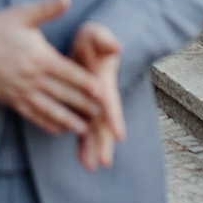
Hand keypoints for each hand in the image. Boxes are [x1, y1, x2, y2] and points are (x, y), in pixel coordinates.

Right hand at [0, 0, 108, 137]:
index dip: (87, 84)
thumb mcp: (22, 15)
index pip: (69, 73)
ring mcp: (21, 91)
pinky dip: (48, 124)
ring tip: (84, 129)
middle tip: (101, 114)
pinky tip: (60, 130)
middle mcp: (32, 77)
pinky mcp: (12, 100)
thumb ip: (47, 9)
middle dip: (84, 105)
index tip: (102, 92)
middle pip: (64, 94)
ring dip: (68, 120)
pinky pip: (33, 116)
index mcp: (39, 56)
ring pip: (50, 110)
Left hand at [70, 23, 125, 170]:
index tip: (119, 134)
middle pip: (104, 124)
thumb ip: (105, 40)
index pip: (110, 103)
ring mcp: (93, 104)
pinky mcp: (83, 107)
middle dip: (104, 142)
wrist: (90, 43)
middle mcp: (101, 98)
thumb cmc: (95, 39)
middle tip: (104, 162)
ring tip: (90, 167)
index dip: (114, 118)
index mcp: (104, 83)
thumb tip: (116, 45)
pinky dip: (84, 144)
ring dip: (93, 148)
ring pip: (95, 131)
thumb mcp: (98, 34)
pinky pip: (84, 128)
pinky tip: (83, 161)